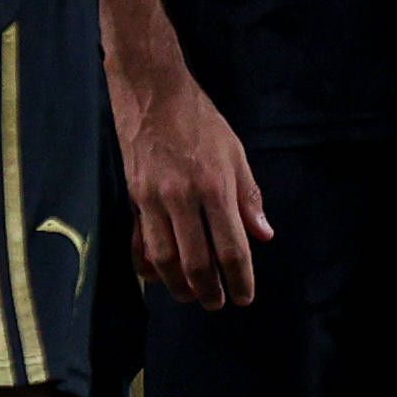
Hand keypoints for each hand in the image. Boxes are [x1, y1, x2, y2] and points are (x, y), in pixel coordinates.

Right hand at [114, 57, 267, 308]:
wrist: (152, 92)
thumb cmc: (200, 121)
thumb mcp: (235, 153)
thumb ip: (249, 197)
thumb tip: (263, 236)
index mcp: (215, 186)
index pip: (231, 247)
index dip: (240, 278)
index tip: (245, 297)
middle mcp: (183, 198)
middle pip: (196, 262)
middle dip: (209, 291)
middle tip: (217, 304)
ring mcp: (153, 200)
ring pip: (164, 259)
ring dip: (179, 286)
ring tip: (192, 296)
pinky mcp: (133, 197)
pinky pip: (139, 243)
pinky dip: (148, 266)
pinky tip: (159, 277)